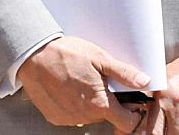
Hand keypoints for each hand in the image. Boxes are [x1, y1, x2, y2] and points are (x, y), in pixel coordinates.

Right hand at [19, 37, 149, 129]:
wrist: (33, 56)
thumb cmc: (67, 54)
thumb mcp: (100, 58)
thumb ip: (124, 73)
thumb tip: (145, 81)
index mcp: (99, 103)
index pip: (127, 123)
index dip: (132, 114)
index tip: (131, 103)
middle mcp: (84, 116)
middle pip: (106, 116)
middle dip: (108, 102)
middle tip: (101, 82)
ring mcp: (68, 119)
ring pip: (89, 116)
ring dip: (90, 104)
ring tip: (82, 82)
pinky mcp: (55, 118)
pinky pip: (72, 116)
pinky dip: (74, 106)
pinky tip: (68, 89)